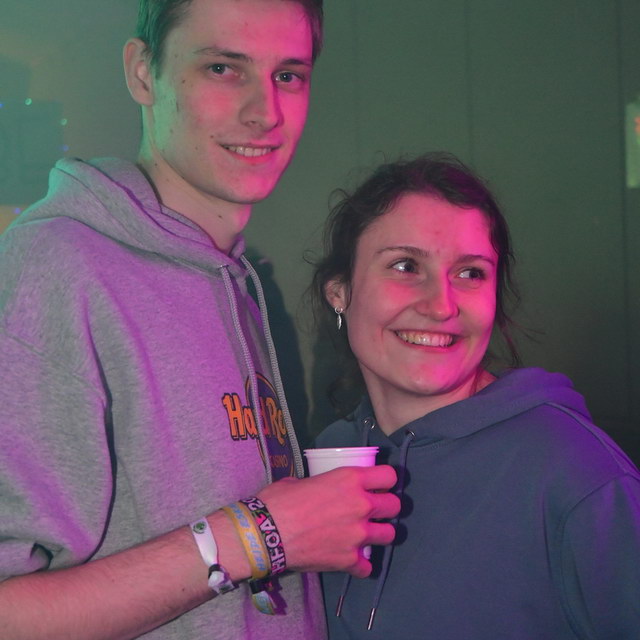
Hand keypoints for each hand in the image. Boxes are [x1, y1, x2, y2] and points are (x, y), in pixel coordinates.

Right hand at [256, 465, 398, 577]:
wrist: (265, 534)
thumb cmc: (278, 501)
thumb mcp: (301, 481)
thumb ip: (321, 485)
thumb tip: (319, 489)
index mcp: (350, 480)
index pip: (389, 476)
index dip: (385, 480)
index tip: (378, 485)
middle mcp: (361, 505)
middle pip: (395, 506)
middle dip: (386, 508)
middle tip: (373, 511)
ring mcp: (358, 534)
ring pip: (390, 535)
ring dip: (379, 535)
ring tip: (365, 536)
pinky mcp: (349, 560)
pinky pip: (367, 566)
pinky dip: (360, 565)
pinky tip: (350, 560)